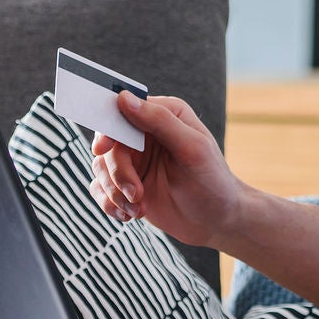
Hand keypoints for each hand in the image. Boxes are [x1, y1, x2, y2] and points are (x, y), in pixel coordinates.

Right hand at [88, 93, 243, 248]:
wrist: (218, 220)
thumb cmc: (213, 181)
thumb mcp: (192, 148)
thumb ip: (160, 121)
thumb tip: (125, 98)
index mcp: (164, 115)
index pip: (124, 112)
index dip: (109, 130)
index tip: (103, 149)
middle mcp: (145, 134)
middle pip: (108, 145)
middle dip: (117, 173)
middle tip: (136, 193)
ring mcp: (135, 160)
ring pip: (100, 168)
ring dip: (115, 192)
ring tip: (138, 207)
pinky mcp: (127, 184)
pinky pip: (100, 188)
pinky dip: (111, 203)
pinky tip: (132, 214)